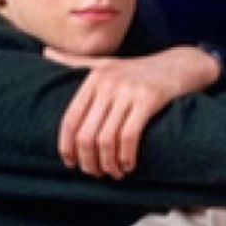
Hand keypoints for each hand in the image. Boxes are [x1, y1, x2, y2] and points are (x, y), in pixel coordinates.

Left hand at [46, 45, 217, 178]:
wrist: (180, 64)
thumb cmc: (139, 70)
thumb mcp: (105, 63)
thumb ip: (75, 61)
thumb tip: (45, 53)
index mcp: (93, 77)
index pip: (70, 119)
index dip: (67, 146)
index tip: (71, 163)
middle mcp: (107, 82)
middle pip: (86, 134)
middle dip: (89, 161)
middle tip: (96, 173)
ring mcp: (128, 90)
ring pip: (106, 139)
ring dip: (108, 164)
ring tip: (114, 172)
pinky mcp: (149, 99)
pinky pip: (129, 136)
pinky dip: (126, 157)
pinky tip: (129, 165)